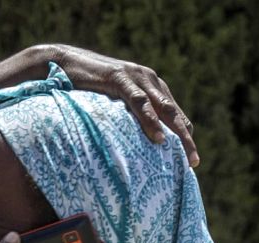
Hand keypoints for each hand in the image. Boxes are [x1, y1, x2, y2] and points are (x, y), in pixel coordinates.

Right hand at [40, 45, 199, 167]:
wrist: (64, 64)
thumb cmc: (86, 89)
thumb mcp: (114, 106)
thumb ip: (129, 118)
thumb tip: (135, 145)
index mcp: (150, 86)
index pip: (174, 114)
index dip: (184, 136)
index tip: (191, 161)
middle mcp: (148, 79)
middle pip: (174, 113)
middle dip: (185, 138)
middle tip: (194, 161)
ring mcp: (135, 77)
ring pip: (162, 107)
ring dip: (175, 132)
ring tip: (183, 153)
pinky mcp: (119, 78)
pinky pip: (139, 101)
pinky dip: (149, 119)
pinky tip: (158, 137)